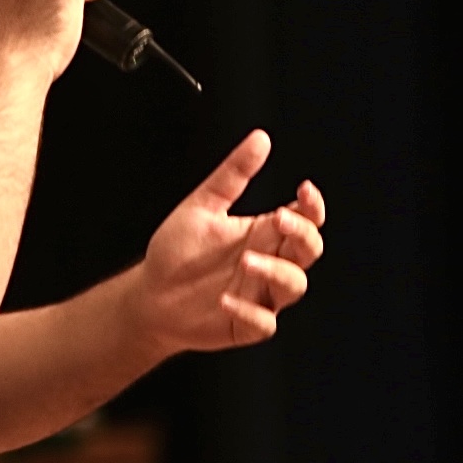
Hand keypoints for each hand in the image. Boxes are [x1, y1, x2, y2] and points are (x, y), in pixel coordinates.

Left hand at [132, 130, 324, 354]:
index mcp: (263, 233)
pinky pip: (264, 323)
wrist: (149, 294)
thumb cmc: (179, 250)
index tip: (303, 189)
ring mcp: (260, 295)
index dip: (313, 206)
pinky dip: (249, 312)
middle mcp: (269, 262)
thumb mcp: (203, 205)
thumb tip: (261, 137)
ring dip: (276, 271)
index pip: (305, 219)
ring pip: (294, 285)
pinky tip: (225, 299)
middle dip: (302, 234)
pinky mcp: (246, 325)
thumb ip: (233, 174)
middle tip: (277, 219)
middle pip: (309, 250)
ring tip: (246, 261)